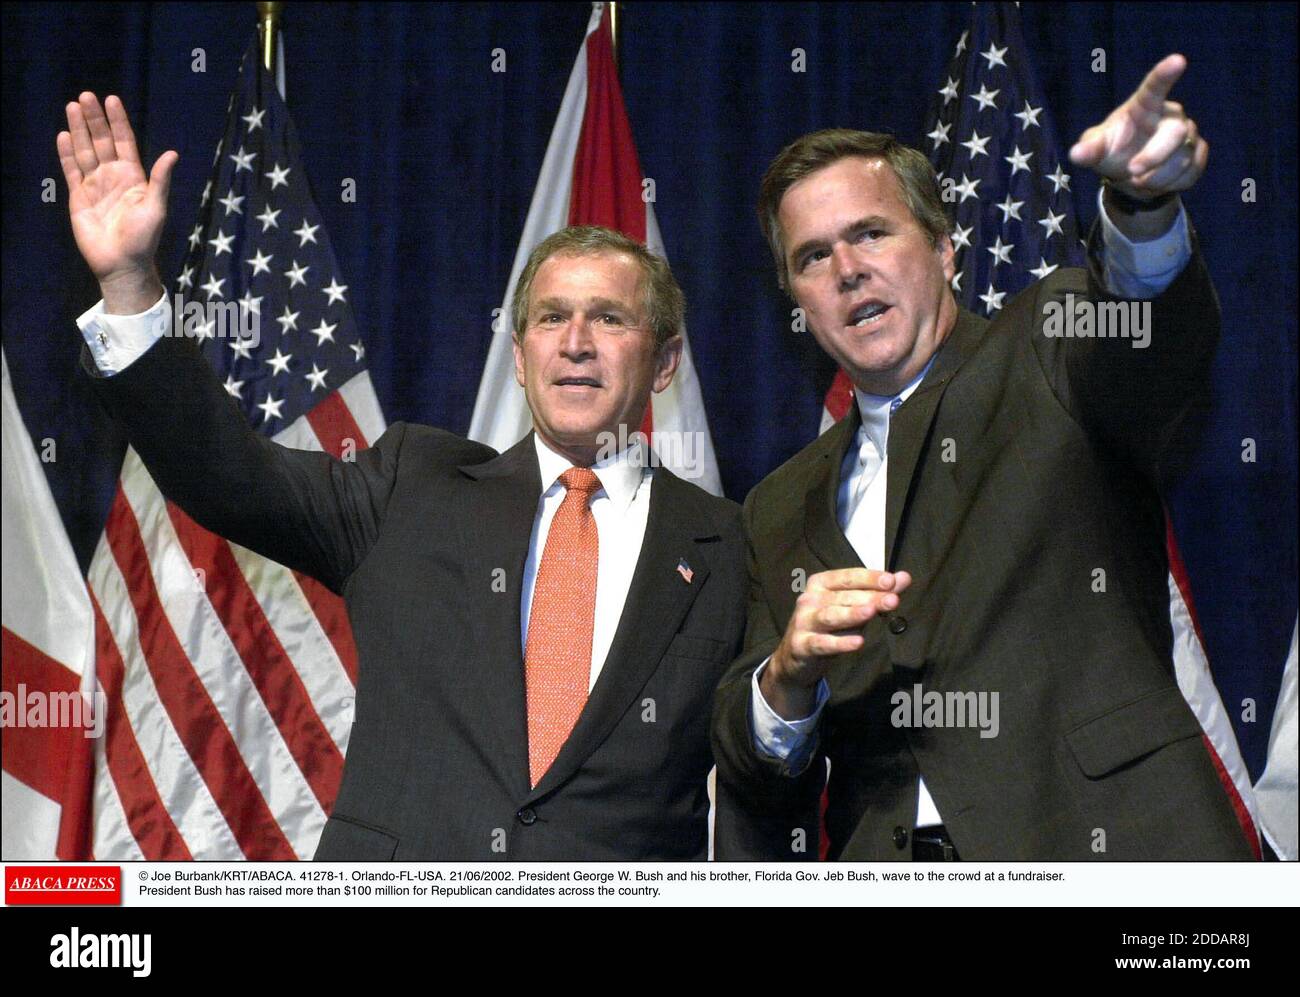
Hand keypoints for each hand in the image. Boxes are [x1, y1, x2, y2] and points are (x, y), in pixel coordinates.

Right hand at [58, 93, 176, 309]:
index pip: (125, 142)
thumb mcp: (156, 207)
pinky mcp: (78, 196)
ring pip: (85, 151)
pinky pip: (71, 170)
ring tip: (72, 106)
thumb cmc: (144, 238)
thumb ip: (160, 180)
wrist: (122, 263)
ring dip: (78, 129)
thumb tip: (172, 153)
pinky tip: (63, 135)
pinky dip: (66, 153)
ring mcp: (95, 185)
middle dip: (95, 119)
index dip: (118, 122)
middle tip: (86, 96)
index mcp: (134, 177)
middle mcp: (113, 176)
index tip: (112, 100)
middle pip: (102, 141)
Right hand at [761, 567, 911, 719]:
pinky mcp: (801, 645)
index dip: (869, 578)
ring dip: (852, 614)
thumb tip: (904, 577)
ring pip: (831, 616)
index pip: (847, 577)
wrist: (797, 657)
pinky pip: (823, 643)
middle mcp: (809, 599)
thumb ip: (877, 593)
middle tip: (893, 600)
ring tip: (871, 612)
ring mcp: (803, 621)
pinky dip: (840, 643)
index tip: (891, 580)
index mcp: (820, 583)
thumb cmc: (829, 627)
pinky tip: (858, 642)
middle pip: (843, 597)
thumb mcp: (853, 607)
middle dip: (869, 598)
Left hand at [1069, 54, 1207, 199]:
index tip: (1178, 60)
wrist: (1129, 175)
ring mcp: (1188, 132)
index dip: (1164, 74)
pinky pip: (1191, 172)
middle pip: (1175, 133)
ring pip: (1182, 159)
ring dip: (1157, 178)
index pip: (1154, 87)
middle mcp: (1170, 115)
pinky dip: (1170, 184)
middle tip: (1132, 172)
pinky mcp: (1198, 152)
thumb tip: (1076, 154)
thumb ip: (1088, 149)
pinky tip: (1156, 182)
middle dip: (1153, 158)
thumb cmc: (1111, 151)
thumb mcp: (1095, 150)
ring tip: (1138, 179)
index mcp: (1144, 106)